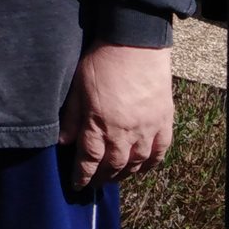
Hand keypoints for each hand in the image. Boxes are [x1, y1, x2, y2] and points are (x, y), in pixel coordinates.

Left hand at [58, 43, 172, 188]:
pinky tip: (142, 168)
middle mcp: (124, 132)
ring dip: (125, 174)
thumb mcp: (78, 87)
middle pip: (113, 165)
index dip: (83, 175)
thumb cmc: (102, 61)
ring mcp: (147, 128)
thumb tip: (64, 142)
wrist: (136, 43)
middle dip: (102, 178)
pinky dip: (151, 164)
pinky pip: (160, 151)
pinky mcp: (164, 121)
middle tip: (95, 183)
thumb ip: (73, 117)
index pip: (89, 159)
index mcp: (100, 124)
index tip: (78, 184)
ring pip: (136, 163)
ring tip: (115, 177)